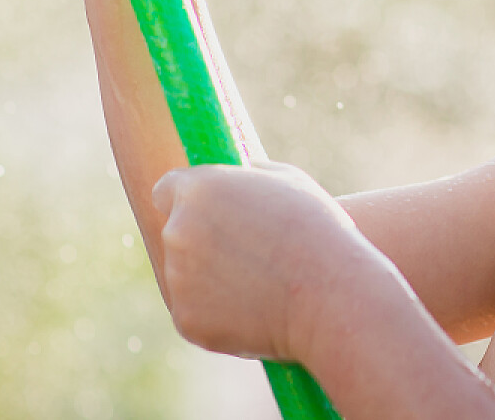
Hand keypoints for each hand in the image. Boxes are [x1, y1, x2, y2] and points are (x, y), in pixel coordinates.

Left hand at [151, 162, 376, 361]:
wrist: (328, 293)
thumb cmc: (316, 230)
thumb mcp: (288, 182)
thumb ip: (250, 176)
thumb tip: (241, 175)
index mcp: (197, 190)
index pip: (166, 191)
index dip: (186, 201)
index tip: (205, 214)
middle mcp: (177, 231)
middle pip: (175, 234)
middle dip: (202, 243)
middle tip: (245, 254)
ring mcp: (178, 278)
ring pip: (186, 276)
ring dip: (210, 279)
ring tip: (259, 283)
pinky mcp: (186, 319)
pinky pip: (196, 312)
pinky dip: (217, 314)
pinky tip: (254, 309)